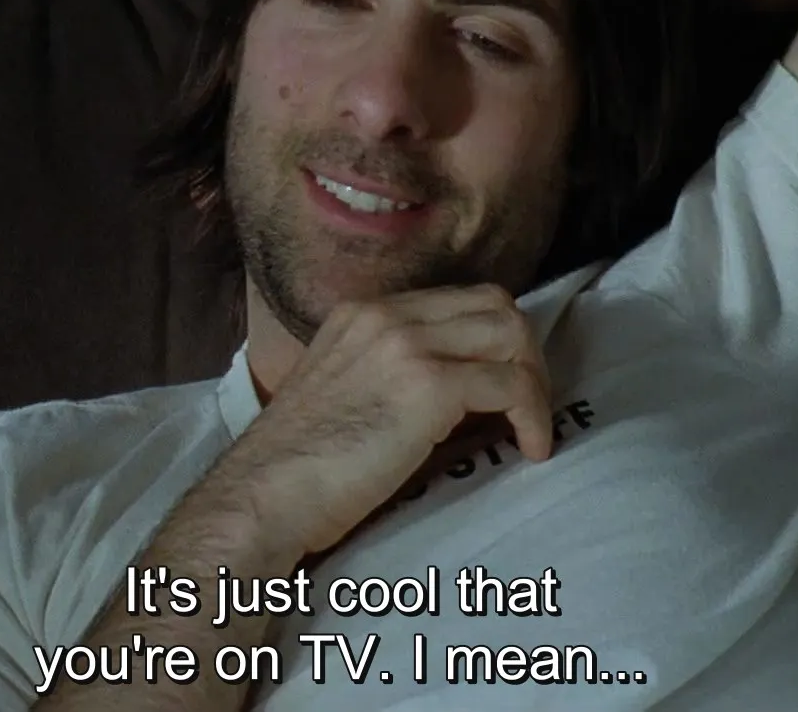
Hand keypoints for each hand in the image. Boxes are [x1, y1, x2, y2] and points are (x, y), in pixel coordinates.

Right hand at [221, 284, 553, 555]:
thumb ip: (389, 376)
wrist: (263, 496)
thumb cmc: (296, 469)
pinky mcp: (429, 385)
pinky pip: (512, 386)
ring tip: (529, 428)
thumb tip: (458, 399)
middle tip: (525, 407)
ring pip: (511, 336)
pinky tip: (530, 450)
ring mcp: (407, 344)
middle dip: (524, 355)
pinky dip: (534, 416)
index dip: (493, 342)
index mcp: (362, 314)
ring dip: (534, 382)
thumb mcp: (342, 394)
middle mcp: (386, 316)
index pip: (457, 301)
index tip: (502, 387)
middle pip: (494, 306)